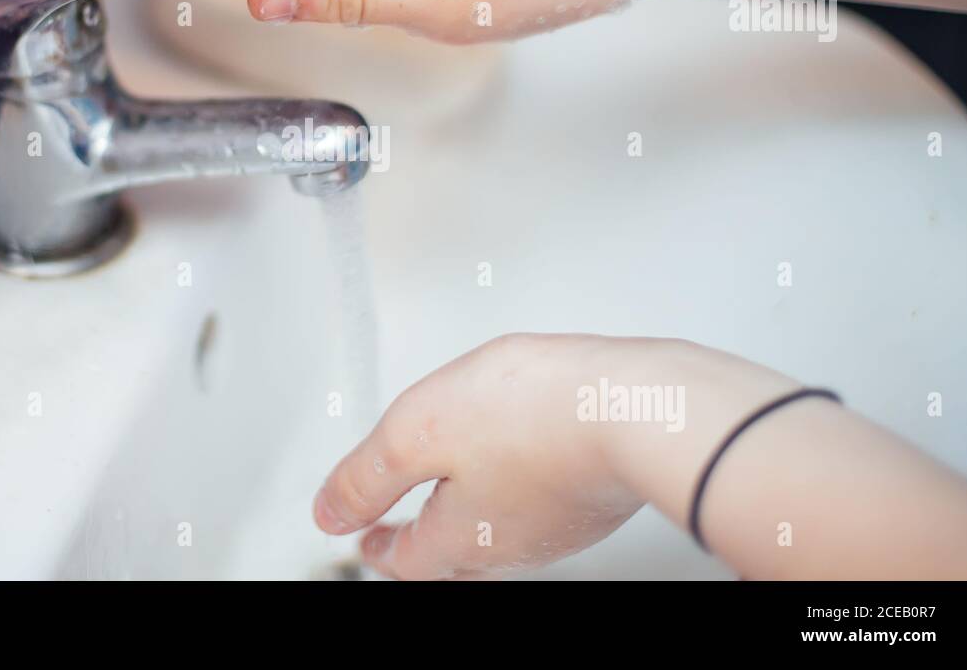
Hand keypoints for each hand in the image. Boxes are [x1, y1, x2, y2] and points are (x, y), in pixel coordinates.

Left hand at [311, 333, 654, 578]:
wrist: (638, 406)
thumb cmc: (534, 413)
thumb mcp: (416, 432)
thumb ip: (367, 476)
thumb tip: (328, 512)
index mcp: (461, 536)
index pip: (405, 559)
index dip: (376, 544)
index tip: (363, 535)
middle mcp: (514, 544)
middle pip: (454, 557)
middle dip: (423, 538)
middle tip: (404, 522)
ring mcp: (561, 524)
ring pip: (500, 532)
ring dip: (470, 511)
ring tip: (458, 482)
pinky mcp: (596, 496)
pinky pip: (542, 504)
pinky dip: (517, 488)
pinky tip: (522, 456)